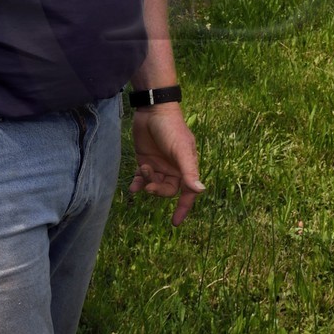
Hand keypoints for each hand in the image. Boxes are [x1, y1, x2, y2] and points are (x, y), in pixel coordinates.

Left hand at [129, 104, 204, 224]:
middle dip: (158, 190)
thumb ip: (189, 171)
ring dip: (147, 182)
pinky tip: (132, 186)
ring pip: (154, 185)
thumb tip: (201, 190)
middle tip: (149, 185)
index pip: (187, 193)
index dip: (183, 208)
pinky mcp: (145, 160)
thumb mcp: (181, 150)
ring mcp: (159, 165)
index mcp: (186, 167)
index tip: (175, 223)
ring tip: (144, 170)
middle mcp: (173, 169)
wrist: (153, 110)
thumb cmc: (171, 129)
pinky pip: (141, 179)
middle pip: (167, 190)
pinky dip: (137, 184)